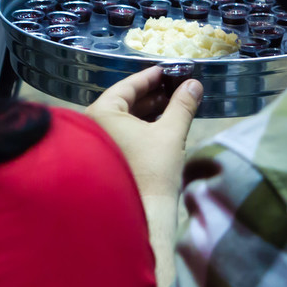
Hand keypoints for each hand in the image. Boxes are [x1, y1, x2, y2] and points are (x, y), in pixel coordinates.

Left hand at [86, 66, 202, 197]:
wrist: (143, 216)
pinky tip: (161, 126)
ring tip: (173, 105)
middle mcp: (92, 125)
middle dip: (152, 95)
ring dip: (149, 112)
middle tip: (176, 87)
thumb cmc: (153, 173)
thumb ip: (182, 105)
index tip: (168, 70)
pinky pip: (122, 134)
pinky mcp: (105, 158)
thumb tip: (194, 84)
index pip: (127, 86)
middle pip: (125, 102)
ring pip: (124, 119)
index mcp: (102, 114)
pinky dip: (141, 128)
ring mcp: (97, 143)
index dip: (150, 77)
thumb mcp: (171, 133)